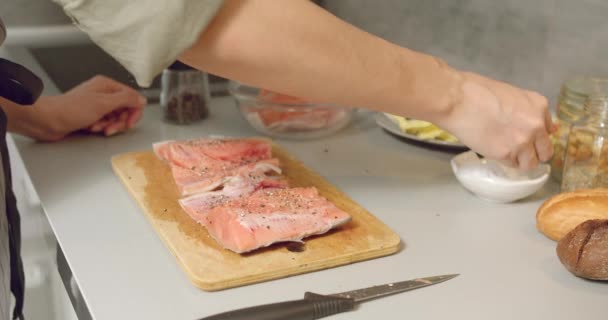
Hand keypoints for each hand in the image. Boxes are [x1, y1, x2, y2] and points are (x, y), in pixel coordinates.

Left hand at [31, 75, 145, 140]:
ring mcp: (97, 105)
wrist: (48, 120)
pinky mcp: (91, 115)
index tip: (130, 122)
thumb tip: (142, 98)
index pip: (132, 98)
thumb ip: (126, 99)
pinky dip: (101, 127)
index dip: (134, 112)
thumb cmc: (70, 109)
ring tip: (98, 127)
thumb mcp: (103, 103)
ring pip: (116, 118)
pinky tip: (92, 128)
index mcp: (107, 86)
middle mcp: (103, 93)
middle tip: (111, 128)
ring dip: (109, 125)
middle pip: (125, 110)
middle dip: (120, 121)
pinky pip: (106, 123)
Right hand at [439, 72, 554, 169]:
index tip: (528, 139)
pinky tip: (493, 150)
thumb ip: (526, 110)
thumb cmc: (476, 92)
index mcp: (539, 106)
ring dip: (519, 160)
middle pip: (546, 151)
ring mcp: (522, 141)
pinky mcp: (505, 153)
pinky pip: (512, 165)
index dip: (536, 136)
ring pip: (530, 163)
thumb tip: (533, 124)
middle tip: (518, 150)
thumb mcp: (510, 94)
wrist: (457, 100)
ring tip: (504, 152)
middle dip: (533, 152)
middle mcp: (536, 125)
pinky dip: (504, 161)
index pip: (549, 131)